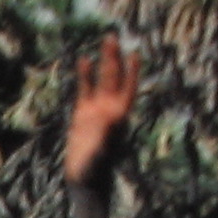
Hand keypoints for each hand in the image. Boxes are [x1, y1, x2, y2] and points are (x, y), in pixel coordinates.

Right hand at [63, 34, 139, 187]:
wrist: (84, 180)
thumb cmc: (96, 171)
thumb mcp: (102, 154)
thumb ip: (109, 136)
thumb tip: (115, 117)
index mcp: (119, 116)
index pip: (129, 88)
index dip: (132, 71)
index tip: (135, 53)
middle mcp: (110, 109)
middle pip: (115, 78)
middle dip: (115, 58)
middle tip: (113, 37)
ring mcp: (97, 110)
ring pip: (102, 79)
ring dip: (104, 61)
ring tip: (106, 41)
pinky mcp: (82, 114)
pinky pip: (85, 89)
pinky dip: (85, 75)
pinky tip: (84, 60)